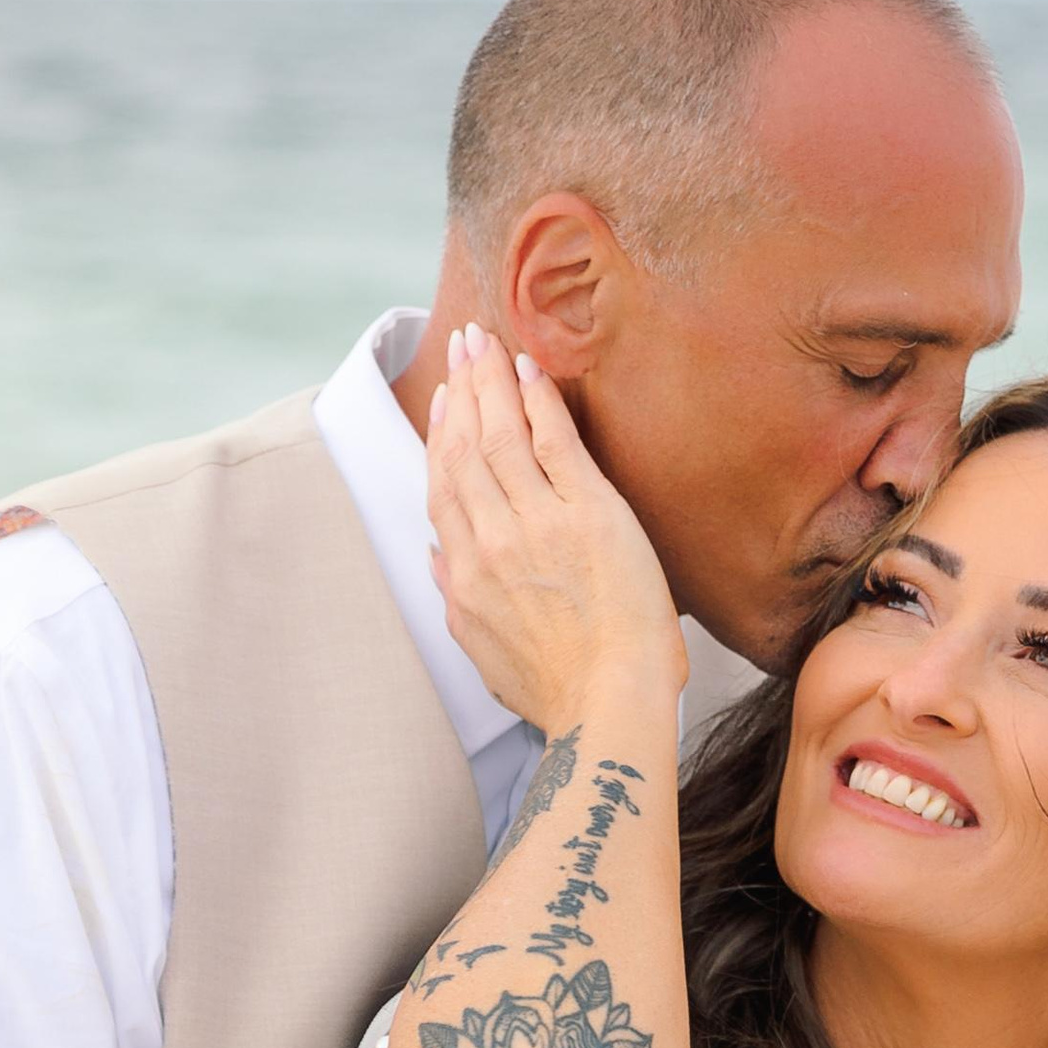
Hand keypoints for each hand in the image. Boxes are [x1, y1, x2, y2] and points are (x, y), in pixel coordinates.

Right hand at [429, 327, 685, 734]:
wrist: (608, 705)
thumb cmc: (558, 690)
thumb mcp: (484, 653)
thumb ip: (456, 598)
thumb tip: (439, 560)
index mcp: (465, 575)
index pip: (444, 487)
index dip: (441, 436)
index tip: (443, 401)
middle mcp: (493, 541)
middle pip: (466, 448)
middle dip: (461, 390)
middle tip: (461, 345)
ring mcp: (539, 524)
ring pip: (501, 435)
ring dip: (491, 381)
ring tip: (485, 342)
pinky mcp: (589, 515)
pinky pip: (554, 441)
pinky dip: (537, 400)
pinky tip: (529, 369)